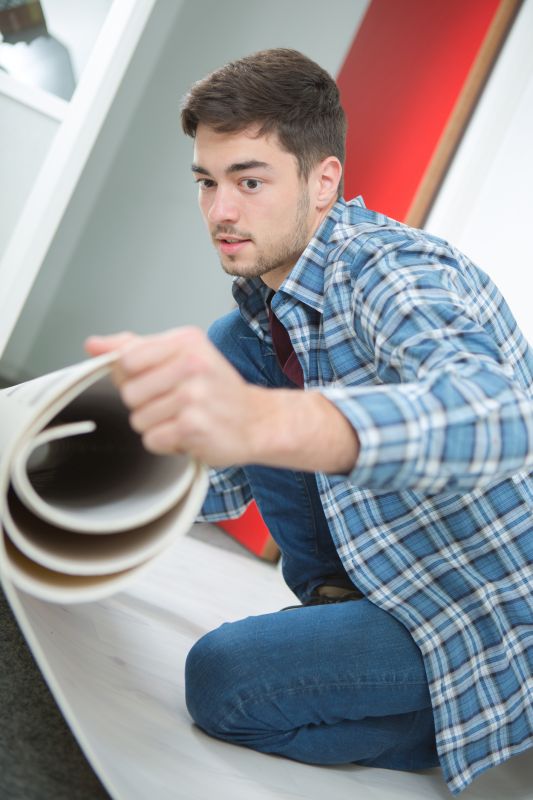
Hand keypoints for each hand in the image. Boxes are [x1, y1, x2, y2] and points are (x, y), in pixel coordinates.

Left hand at [85, 327, 269, 465]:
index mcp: (185, 341)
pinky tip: (189, 433)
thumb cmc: (217, 390)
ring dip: (158, 426)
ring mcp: (193, 396)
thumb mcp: (182, 357)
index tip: (158, 381)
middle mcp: (191, 364)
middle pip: (129, 393)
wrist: (258, 420)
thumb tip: (94, 344)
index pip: (126, 360)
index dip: (134, 378)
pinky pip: (152, 440)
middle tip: (177, 403)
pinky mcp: (193, 426)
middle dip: (147, 405)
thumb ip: (136, 349)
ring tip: (185, 418)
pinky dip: (167, 443)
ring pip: (138, 419)